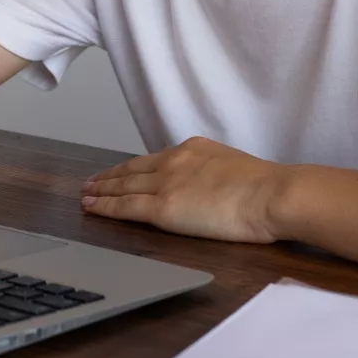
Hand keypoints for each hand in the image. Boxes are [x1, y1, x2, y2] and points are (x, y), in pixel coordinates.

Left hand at [81, 136, 287, 242]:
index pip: (153, 160)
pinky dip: (105, 207)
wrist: (272, 194)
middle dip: (109, 177)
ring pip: (123, 186)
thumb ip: (215, 175)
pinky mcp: (162, 207)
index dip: (131, 168)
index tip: (118, 172)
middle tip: (90, 182)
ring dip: (101, 190)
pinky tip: (91, 208)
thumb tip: (214, 188)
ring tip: (85, 195)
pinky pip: (125, 207)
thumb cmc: (267, 189)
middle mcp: (174, 161)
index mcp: (193, 150)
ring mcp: (166, 183)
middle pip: (132, 170)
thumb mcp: (235, 169)